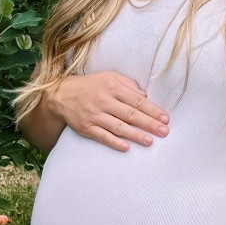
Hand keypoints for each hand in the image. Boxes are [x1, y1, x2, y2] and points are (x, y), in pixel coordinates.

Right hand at [53, 71, 168, 151]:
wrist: (60, 94)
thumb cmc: (90, 85)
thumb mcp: (109, 76)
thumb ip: (128, 84)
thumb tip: (145, 95)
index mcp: (112, 87)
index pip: (137, 100)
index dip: (152, 110)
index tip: (165, 118)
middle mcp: (104, 101)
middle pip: (130, 114)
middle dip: (149, 124)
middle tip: (164, 131)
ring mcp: (94, 115)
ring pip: (118, 127)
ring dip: (135, 135)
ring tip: (150, 141)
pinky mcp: (86, 127)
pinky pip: (102, 136)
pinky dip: (114, 142)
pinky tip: (126, 148)